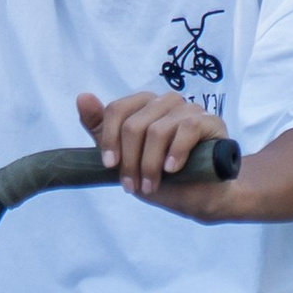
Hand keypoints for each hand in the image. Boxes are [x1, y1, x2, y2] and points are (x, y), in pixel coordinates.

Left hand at [78, 88, 231, 211]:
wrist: (199, 195)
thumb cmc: (160, 175)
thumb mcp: (123, 158)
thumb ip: (100, 129)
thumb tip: (82, 97)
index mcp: (143, 105)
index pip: (117, 110)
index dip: (109, 140)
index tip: (109, 166)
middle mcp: (165, 102)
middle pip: (134, 124)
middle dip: (129, 161)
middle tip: (132, 186)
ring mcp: (189, 109)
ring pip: (157, 130)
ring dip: (150, 164)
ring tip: (151, 186)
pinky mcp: (210, 121)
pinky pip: (187, 128)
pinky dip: (176, 152)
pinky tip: (172, 170)